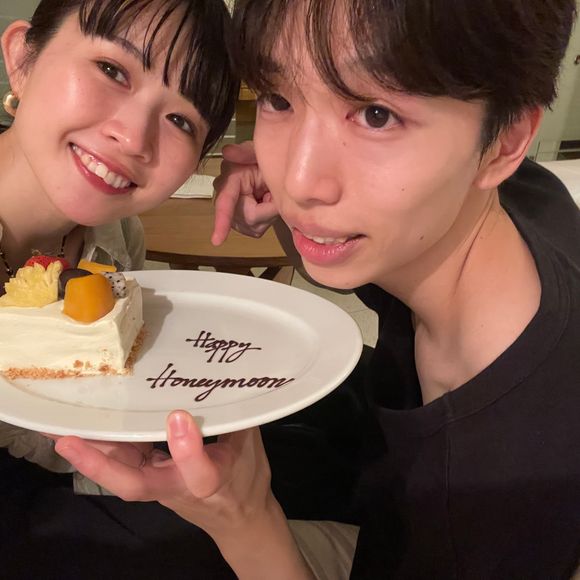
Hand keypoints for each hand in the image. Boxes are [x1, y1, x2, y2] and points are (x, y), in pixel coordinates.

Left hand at [54, 411, 272, 535]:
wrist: (237, 519)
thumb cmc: (247, 482)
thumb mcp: (252, 447)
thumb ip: (236, 418)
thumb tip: (228, 378)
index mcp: (212, 482)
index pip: (198, 473)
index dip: (187, 449)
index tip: (180, 416)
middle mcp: (177, 487)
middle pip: (134, 483)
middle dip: (99, 462)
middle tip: (67, 437)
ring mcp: (160, 486)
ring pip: (121, 473)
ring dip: (90, 452)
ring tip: (58, 427)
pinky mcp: (151, 479)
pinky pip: (123, 463)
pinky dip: (102, 446)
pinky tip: (82, 428)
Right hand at [212, 142, 278, 244]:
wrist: (264, 171)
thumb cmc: (260, 161)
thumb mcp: (256, 152)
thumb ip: (245, 152)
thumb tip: (227, 152)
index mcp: (228, 181)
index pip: (225, 203)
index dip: (221, 222)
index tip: (216, 241)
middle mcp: (224, 199)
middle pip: (249, 218)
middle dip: (268, 207)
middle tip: (271, 190)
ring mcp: (231, 214)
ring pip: (254, 225)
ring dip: (267, 212)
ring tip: (266, 195)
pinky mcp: (240, 224)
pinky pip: (256, 228)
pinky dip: (266, 218)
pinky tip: (263, 205)